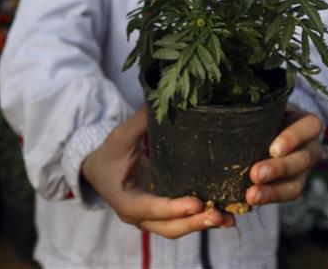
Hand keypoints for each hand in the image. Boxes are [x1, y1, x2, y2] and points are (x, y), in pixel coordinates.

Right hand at [81, 107, 234, 238]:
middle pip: (168, 227)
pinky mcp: (164, 214)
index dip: (173, 208)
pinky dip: (203, 220)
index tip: (196, 204)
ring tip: (228, 218)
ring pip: (178, 228)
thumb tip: (165, 99)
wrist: (99, 170)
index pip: (151, 208)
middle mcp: (140, 216)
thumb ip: (141, 122)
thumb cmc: (109, 153)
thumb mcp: (120, 137)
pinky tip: (227, 216)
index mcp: (126, 201)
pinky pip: (184, 221)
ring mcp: (153, 219)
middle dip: (194, 223)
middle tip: (218, 215)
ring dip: (203, 225)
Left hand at [246, 107, 323, 205]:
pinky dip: (266, 199)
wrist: (275, 131)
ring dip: (272, 192)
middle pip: (301, 160)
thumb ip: (258, 111)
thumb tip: (225, 114)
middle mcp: (310, 148)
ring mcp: (304, 170)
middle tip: (256, 175)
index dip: (292, 139)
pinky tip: (248, 200)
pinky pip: (284, 196)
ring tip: (251, 196)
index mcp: (308, 124)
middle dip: (279, 169)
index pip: (309, 127)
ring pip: (295, 185)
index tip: (273, 149)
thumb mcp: (269, 109)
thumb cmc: (268, 116)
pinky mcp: (293, 185)